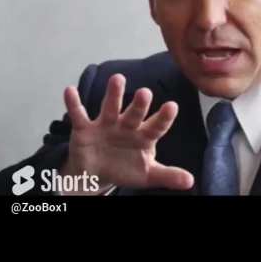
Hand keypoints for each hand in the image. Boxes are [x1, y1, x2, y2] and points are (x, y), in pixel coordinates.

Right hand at [61, 74, 193, 192]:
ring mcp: (106, 125)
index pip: (156, 126)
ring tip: (117, 79)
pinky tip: (70, 90)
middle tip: (145, 92)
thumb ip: (167, 175)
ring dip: (113, 94)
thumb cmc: (126, 168)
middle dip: (139, 104)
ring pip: (110, 108)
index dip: (164, 118)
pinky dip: (73, 104)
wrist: (96, 174)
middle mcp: (126, 126)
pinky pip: (79, 115)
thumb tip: (190, 182)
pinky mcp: (85, 128)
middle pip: (134, 114)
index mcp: (144, 136)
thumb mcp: (147, 174)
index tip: (172, 106)